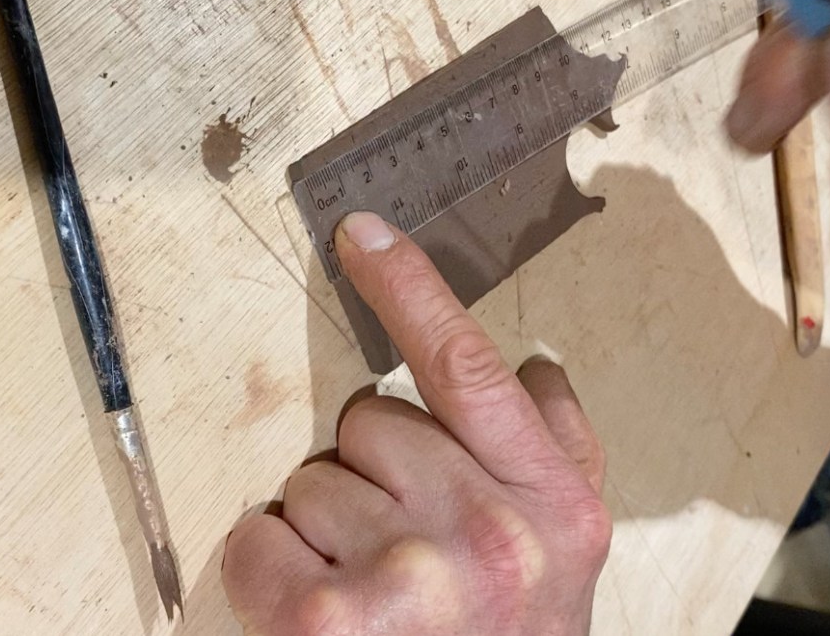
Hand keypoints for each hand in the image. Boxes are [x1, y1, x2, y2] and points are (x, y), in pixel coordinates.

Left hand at [222, 212, 609, 634]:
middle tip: (400, 536)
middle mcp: (492, 530)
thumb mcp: (570, 550)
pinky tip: (314, 601)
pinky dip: (267, 559)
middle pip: (370, 421)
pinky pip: (260, 530)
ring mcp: (412, 574)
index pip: (470, 366)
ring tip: (372, 581)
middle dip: (371, 467)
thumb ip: (562, 450)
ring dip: (327, 522)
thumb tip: (533, 367)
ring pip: (313, 477)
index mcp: (553, 503)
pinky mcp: (332, 620)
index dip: (410, 288)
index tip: (362, 232)